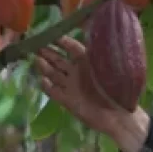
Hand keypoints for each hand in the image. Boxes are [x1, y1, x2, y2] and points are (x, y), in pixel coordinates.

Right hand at [34, 36, 150, 151]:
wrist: (117, 117)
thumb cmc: (116, 90)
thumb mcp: (109, 67)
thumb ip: (96, 52)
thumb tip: (90, 34)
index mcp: (89, 64)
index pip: (73, 49)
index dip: (63, 41)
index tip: (51, 35)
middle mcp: (79, 73)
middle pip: (60, 60)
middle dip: (48, 52)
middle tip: (35, 45)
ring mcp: (72, 87)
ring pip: (54, 74)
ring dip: (45, 66)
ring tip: (36, 58)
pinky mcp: (68, 101)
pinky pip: (54, 91)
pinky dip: (47, 86)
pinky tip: (41, 79)